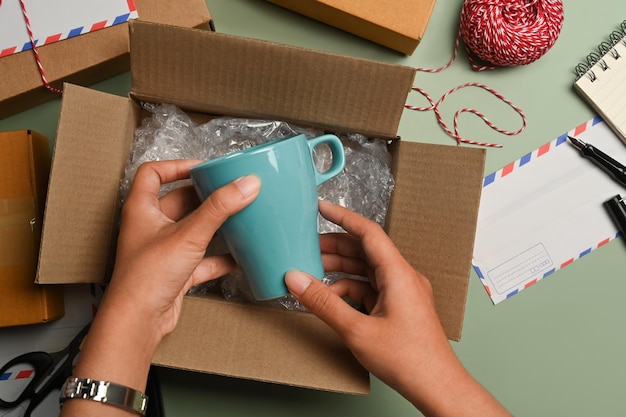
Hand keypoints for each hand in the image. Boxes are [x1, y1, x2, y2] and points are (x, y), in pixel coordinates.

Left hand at [64, 160, 259, 413]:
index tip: (203, 168)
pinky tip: (239, 257)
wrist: (138, 322)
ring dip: (215, 225)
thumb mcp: (188, 234)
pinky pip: (202, 259)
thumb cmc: (145, 277)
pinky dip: (219, 257)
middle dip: (206, 196)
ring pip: (193, 230)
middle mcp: (150, 227)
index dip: (176, 166)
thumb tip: (246, 184)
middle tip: (231, 190)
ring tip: (239, 216)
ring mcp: (163, 251)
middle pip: (180, 201)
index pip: (153, 173)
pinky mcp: (175, 273)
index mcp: (142, 209)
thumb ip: (219, 208)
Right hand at [285, 200, 509, 416]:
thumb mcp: (357, 329)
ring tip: (313, 272)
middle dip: (335, 247)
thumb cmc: (408, 359)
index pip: (368, 232)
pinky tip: (331, 299)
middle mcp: (403, 277)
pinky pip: (371, 289)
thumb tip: (296, 280)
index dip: (343, 217)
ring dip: (340, 270)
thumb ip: (324, 302)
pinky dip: (350, 290)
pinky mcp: (399, 307)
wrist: (437, 386)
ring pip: (367, 270)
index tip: (322, 208)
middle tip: (307, 247)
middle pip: (365, 250)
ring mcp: (402, 292)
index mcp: (398, 273)